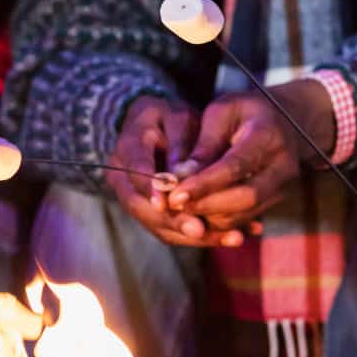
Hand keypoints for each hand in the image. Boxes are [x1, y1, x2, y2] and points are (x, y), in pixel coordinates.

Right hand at [108, 97, 238, 246]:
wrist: (157, 128)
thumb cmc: (172, 118)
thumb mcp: (179, 118)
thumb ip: (180, 143)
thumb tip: (181, 175)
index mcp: (127, 148)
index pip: (136, 173)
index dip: (152, 190)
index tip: (170, 203)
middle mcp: (123, 179)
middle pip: (142, 209)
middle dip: (174, 222)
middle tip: (200, 231)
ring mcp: (134, 199)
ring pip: (157, 226)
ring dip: (191, 237)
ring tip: (230, 238)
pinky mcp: (150, 213)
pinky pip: (171, 231)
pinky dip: (200, 237)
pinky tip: (232, 236)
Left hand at [167, 80, 333, 230]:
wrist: (286, 119)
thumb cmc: (245, 111)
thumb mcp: (222, 112)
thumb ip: (203, 144)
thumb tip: (179, 176)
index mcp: (267, 135)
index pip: (235, 166)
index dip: (204, 184)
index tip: (175, 195)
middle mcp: (282, 165)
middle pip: (245, 197)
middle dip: (206, 205)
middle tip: (173, 206)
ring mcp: (283, 186)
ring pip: (244, 213)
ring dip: (209, 216)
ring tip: (180, 209)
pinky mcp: (276, 201)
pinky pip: (245, 219)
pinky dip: (218, 221)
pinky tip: (197, 211)